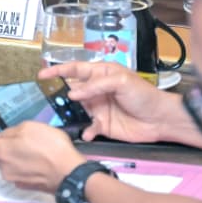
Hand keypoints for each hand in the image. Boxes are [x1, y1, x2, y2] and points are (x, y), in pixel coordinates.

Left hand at [0, 124, 85, 192]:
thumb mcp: (30, 127)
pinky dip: (26, 164)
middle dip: (6, 144)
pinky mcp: (26, 186)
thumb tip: (3, 137)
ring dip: (17, 154)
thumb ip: (11, 131)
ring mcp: (15, 180)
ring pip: (10, 162)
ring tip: (37, 147)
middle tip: (24, 136)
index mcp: (1, 153)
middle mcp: (4, 169)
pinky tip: (41, 160)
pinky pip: (20, 171)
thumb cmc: (50, 147)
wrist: (70, 173)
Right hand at [39, 61, 180, 143]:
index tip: (41, 74)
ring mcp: (98, 108)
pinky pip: (87, 128)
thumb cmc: (142, 95)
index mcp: (100, 74)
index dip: (58, 70)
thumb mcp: (120, 82)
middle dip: (59, 94)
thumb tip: (72, 93)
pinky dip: (85, 131)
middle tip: (45, 100)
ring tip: (60, 118)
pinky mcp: (102, 126)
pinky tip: (87, 133)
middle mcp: (95, 90)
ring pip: (76, 110)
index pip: (75, 70)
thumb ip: (95, 86)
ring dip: (68, 114)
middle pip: (72, 90)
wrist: (160, 119)